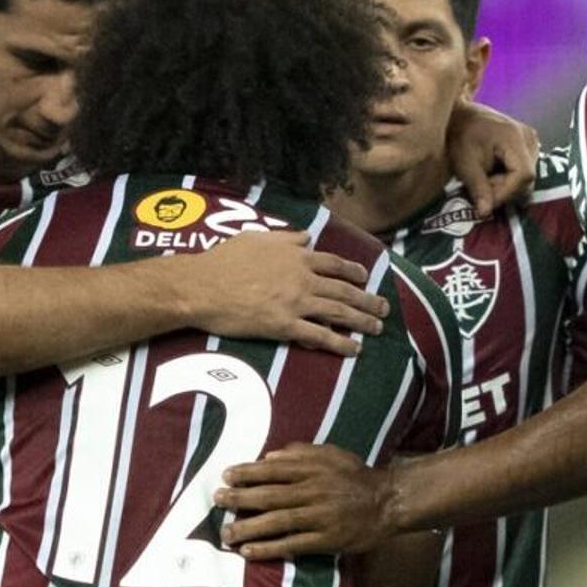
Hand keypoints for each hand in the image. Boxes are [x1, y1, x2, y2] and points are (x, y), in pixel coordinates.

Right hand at [180, 229, 386, 353]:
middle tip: (384, 308)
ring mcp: (296, 302)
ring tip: (377, 328)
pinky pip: (320, 336)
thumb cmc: (223, 260)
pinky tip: (354, 349)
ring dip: (361, 321)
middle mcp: (302, 278)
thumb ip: (285, 238)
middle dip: (367, 299)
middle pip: (344, 289)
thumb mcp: (256, 237)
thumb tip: (306, 237)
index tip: (365, 276)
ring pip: (338, 312)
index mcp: (296, 255)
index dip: (354, 270)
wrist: (202, 286)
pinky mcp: (285, 325)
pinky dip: (340, 343)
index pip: (334, 263)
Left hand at [215, 443, 402, 559]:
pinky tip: (248, 551)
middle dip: (240, 498)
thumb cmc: (355, 476)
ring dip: (248, 527)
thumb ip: (300, 453)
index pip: (272, 470)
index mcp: (313, 469)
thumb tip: (268, 457)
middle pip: (269, 495)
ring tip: (225, 532)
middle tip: (218, 500)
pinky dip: (269, 548)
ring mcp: (319, 517)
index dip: (247, 473)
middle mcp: (313, 491)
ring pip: (276, 521)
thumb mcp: (331, 454)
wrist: (387, 502)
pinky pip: (292, 544)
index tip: (226, 475)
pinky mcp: (325, 539)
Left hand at [446, 100, 539, 215]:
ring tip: (485, 180)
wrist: (461, 114)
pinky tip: (493, 175)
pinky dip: (509, 179)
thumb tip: (485, 213)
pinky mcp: (528, 145)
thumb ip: (477, 187)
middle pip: (527, 179)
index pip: (523, 175)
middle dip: (504, 191)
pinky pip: (524, 170)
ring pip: (526, 178)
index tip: (486, 201)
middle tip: (481, 189)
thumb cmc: (459, 134)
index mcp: (514, 137)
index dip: (506, 193)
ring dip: (506, 186)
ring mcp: (532, 141)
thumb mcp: (464, 162)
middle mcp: (530, 138)